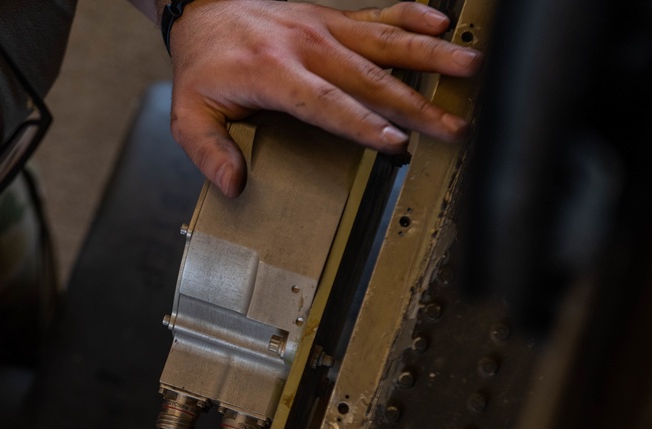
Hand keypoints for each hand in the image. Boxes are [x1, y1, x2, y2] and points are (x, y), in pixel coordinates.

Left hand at [168, 0, 483, 196]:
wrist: (202, 11)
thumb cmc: (202, 65)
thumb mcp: (189, 115)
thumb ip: (209, 151)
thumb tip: (232, 182)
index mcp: (271, 73)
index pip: (326, 103)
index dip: (363, 124)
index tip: (395, 142)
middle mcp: (304, 46)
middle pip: (370, 78)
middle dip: (416, 105)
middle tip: (453, 126)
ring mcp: (322, 29)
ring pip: (385, 42)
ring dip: (430, 57)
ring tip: (470, 68)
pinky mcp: (331, 19)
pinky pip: (378, 16)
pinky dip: (412, 17)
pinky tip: (440, 23)